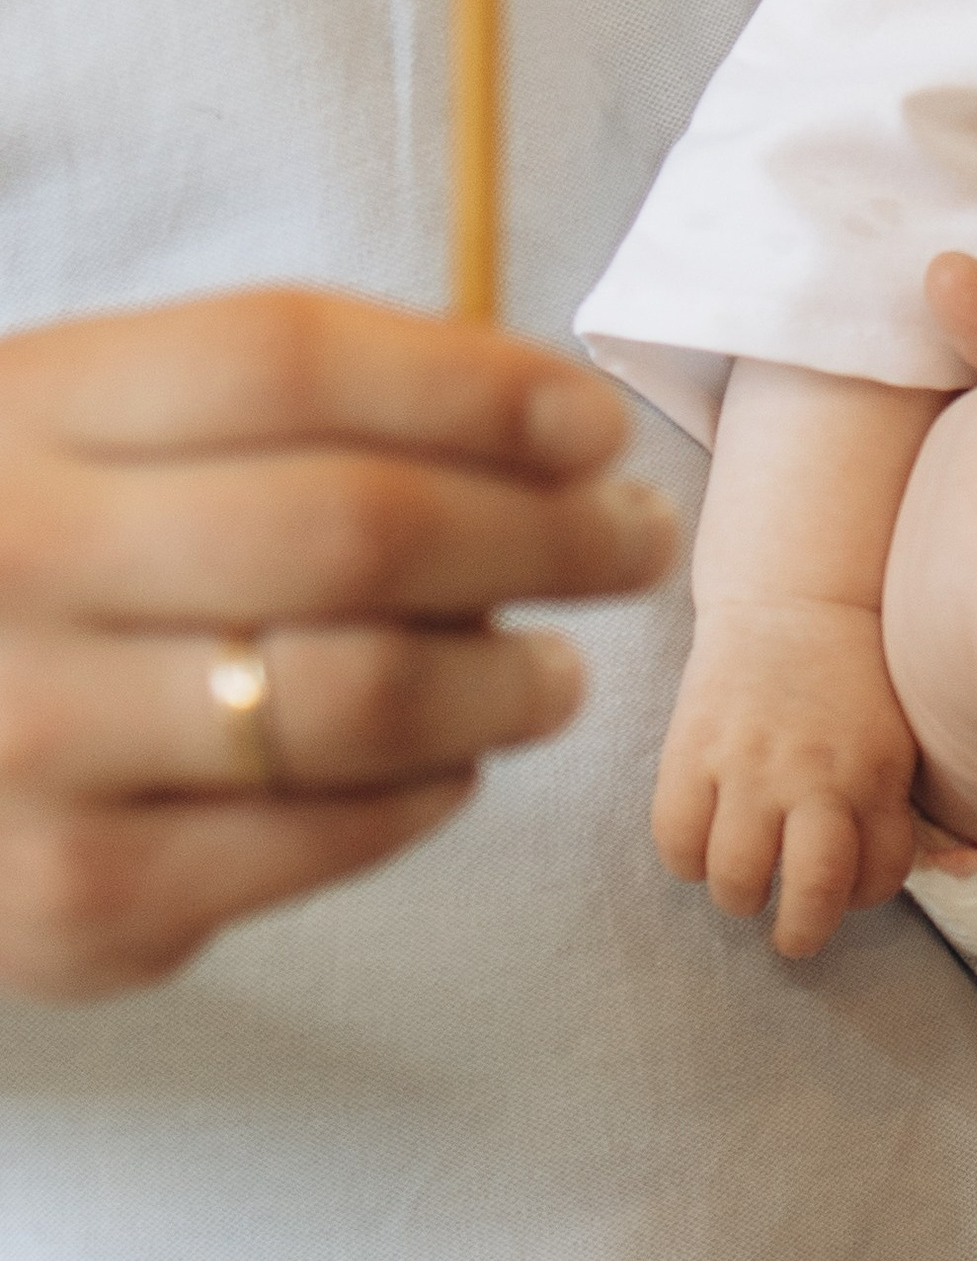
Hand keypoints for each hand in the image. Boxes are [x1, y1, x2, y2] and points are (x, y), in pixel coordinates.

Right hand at [0, 291, 677, 1003]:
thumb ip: (274, 407)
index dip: (474, 383)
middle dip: (545, 532)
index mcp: (26, 409)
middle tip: (631, 542)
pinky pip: (320, 840)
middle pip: (355, 528)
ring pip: (363, 698)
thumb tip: (538, 419)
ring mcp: (31, 742)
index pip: (287, 360)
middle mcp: (15, 560)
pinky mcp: (71, 900)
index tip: (593, 421)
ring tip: (554, 672)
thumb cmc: (28, 564)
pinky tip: (448, 765)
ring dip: (509, 680)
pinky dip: (426, 796)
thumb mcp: (83, 433)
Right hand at [653, 593, 918, 957]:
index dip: (861, 897)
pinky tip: (702, 845)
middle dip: (801, 933)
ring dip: (739, 897)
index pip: (876, 879)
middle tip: (793, 936)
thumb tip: (875, 883)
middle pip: (811, 893)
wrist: (794, 598)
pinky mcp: (692, 749)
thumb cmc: (854, 679)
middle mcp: (815, 775)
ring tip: (744, 883)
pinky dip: (686, 861)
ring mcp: (749, 764)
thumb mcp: (894, 739)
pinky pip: (677, 840)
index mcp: (875, 775)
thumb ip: (889, 807)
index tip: (846, 888)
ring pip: (736, 878)